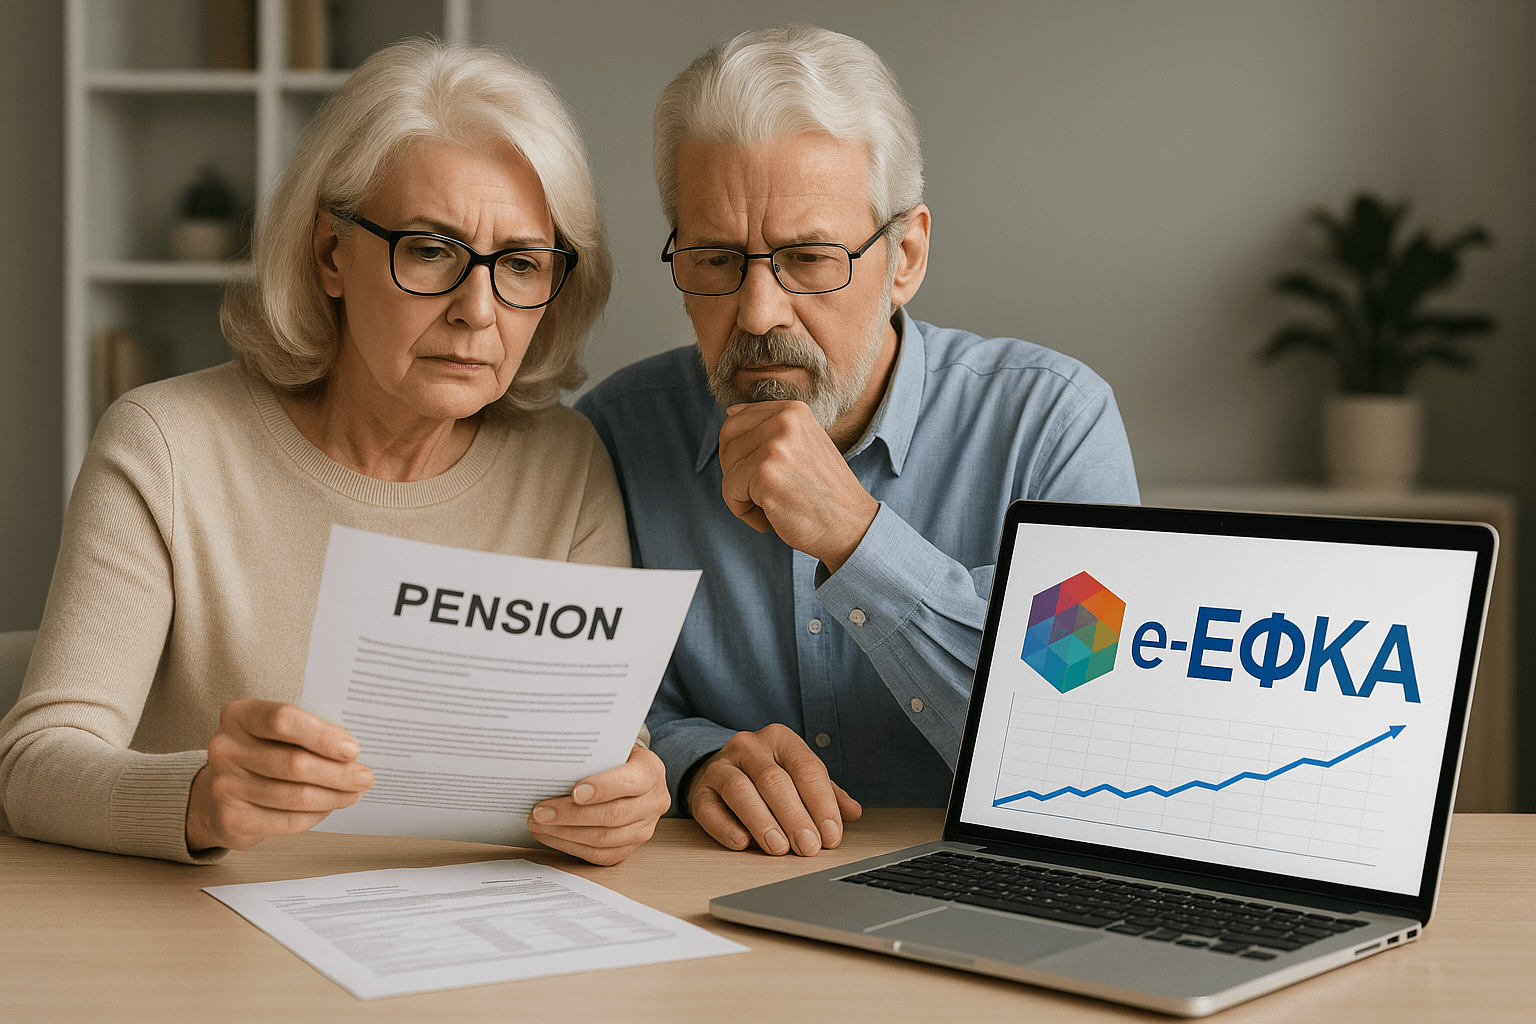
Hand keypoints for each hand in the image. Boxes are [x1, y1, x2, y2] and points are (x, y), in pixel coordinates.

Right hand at [186, 699, 372, 852]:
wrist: (217, 795)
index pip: (284, 720)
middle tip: (364, 777)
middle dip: (338, 773)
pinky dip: (315, 815)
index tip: (352, 749)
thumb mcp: (274, 733)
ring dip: (333, 796)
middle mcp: (226, 749)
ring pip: (294, 795)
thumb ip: (307, 732)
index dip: (322, 736)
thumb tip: (353, 749)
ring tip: (353, 792)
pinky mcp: (231, 819)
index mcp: (239, 716)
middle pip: (294, 763)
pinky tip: (329, 807)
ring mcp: (224, 786)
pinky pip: (286, 821)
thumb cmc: (260, 755)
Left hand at [528, 744, 669, 865]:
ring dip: (566, 834)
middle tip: (540, 812)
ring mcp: (644, 828)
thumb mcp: (611, 748)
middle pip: (613, 815)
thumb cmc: (617, 759)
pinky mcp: (631, 847)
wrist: (634, 776)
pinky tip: (552, 836)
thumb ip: (592, 756)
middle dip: (571, 815)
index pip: (631, 782)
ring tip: (539, 825)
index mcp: (651, 771)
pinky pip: (601, 855)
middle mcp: (653, 802)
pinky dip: (572, 847)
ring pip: (605, 839)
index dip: (603, 788)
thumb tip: (553, 765)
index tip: (574, 792)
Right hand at [687, 724, 862, 855]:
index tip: (831, 834)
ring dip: (762, 822)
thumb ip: (827, 793)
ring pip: (741, 791)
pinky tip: (742, 843)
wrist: (721, 770)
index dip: (821, 804)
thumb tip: (852, 813)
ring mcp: (721, 765)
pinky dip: (725, 827)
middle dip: (795, 817)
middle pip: (775, 781)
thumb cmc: (767, 776)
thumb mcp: (799, 776)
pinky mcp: (699, 789)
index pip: (807, 768)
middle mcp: (749, 746)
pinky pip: (709, 808)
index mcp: (781, 739)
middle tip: (809, 847)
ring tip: (779, 848)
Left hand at [718, 401, 878, 571]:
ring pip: (728, 467)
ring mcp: (775, 445)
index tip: (763, 475)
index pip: (737, 420)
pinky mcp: (766, 473)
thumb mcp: (802, 446)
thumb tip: (730, 412)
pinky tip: (768, 520)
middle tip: (761, 493)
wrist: (851, 527)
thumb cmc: (823, 493)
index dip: (739, 454)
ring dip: (741, 494)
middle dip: (736, 471)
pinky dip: (742, 511)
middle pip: (728, 441)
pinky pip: (730, 490)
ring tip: (771, 506)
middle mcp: (785, 420)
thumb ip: (769, 427)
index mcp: (794, 410)